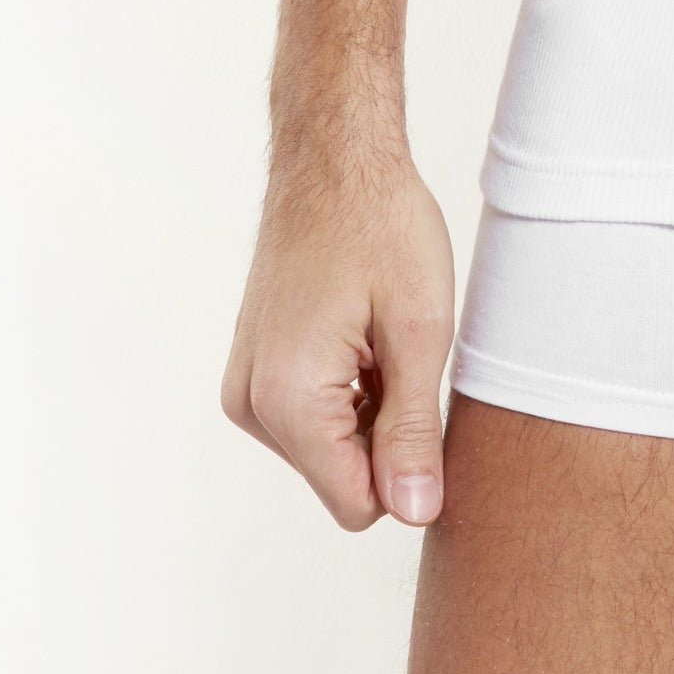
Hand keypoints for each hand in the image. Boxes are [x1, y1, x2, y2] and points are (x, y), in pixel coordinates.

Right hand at [220, 136, 457, 528]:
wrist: (334, 159)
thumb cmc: (382, 227)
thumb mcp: (420, 331)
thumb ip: (413, 432)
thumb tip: (417, 514)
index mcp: (290, 401)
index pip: (359, 505)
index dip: (408, 468)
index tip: (426, 398)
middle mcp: (253, 405)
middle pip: (342, 478)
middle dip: (386, 433)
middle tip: (404, 353)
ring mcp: (247, 387)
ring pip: (329, 449)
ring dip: (369, 409)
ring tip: (381, 337)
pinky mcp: (252, 369)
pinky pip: (310, 417)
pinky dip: (347, 390)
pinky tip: (360, 333)